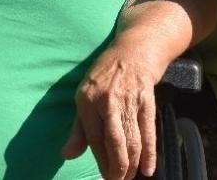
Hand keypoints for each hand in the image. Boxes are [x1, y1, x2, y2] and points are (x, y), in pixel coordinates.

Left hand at [61, 39, 163, 178]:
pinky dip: (149, 153)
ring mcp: (129, 99)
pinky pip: (148, 131)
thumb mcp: (84, 96)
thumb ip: (78, 129)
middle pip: (114, 142)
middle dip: (117, 168)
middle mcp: (108, 100)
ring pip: (132, 139)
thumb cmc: (104, 76)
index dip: (100, 161)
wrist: (133, 50)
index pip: (93, 139)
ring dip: (131, 164)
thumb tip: (67, 155)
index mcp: (87, 100)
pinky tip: (148, 169)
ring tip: (129, 177)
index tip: (104, 176)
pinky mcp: (147, 99)